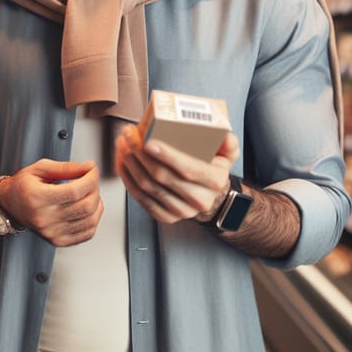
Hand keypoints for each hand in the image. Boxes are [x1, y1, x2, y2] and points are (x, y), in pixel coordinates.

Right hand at [0, 159, 102, 246]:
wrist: (9, 205)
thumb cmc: (23, 185)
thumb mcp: (40, 168)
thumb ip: (65, 167)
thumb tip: (89, 167)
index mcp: (37, 198)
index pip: (75, 191)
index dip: (90, 178)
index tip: (92, 169)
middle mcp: (44, 219)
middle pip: (85, 206)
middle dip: (95, 188)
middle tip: (90, 179)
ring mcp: (51, 233)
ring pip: (90, 220)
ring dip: (97, 202)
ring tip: (88, 192)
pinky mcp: (58, 241)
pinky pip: (87, 233)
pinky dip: (94, 218)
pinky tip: (87, 207)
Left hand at [115, 126, 239, 224]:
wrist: (210, 197)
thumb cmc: (213, 170)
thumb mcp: (227, 154)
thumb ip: (228, 142)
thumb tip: (225, 135)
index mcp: (215, 182)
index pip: (188, 169)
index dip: (167, 156)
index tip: (149, 141)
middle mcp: (199, 200)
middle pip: (162, 177)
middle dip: (140, 153)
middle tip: (130, 135)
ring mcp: (181, 211)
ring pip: (148, 187)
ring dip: (131, 163)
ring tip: (123, 144)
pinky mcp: (165, 216)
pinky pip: (140, 198)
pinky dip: (128, 178)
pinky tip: (123, 161)